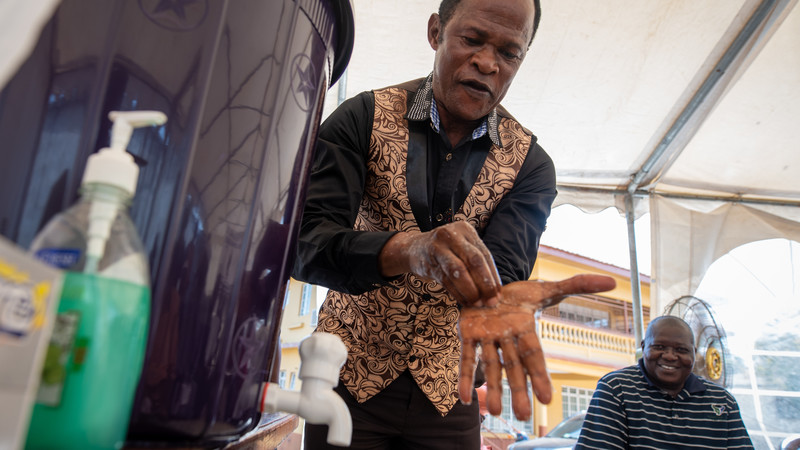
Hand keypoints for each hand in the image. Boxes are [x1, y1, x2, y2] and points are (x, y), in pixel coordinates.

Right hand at [379, 222, 501, 306]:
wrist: (414, 249)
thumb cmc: (445, 251)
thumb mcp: (461, 247)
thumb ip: (476, 263)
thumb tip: (495, 290)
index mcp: (465, 229)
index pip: (484, 254)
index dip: (493, 276)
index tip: (498, 294)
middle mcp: (452, 235)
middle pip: (474, 260)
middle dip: (485, 284)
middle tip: (491, 301)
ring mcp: (438, 247)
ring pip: (459, 271)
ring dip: (470, 291)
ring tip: (477, 303)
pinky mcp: (428, 262)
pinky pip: (446, 281)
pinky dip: (457, 294)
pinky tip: (465, 301)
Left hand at [458, 274, 616, 419]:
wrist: (487, 283)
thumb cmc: (519, 294)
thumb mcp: (546, 288)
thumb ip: (577, 286)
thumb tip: (613, 283)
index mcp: (526, 331)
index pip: (535, 356)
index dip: (540, 376)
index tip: (548, 399)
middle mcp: (507, 339)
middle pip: (514, 367)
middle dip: (519, 390)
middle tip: (524, 416)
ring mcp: (487, 338)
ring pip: (490, 366)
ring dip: (493, 389)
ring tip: (496, 412)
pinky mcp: (467, 334)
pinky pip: (466, 357)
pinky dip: (465, 377)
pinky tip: (463, 399)